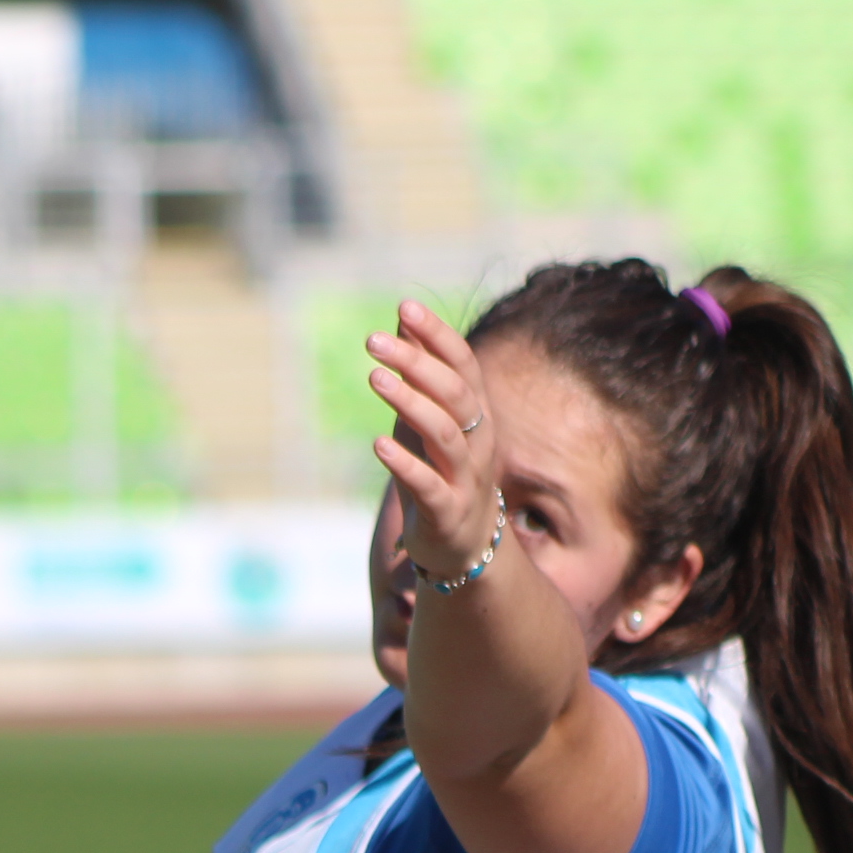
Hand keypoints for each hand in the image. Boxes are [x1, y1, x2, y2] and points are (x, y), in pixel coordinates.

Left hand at [366, 301, 497, 583]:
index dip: (437, 334)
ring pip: (445, 434)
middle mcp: (478, 440)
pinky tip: (379, 444)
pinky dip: (405, 463)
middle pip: (456, 393)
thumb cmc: (441, 470)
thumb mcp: (428, 417)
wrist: (463, 545)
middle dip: (416, 363)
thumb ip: (419, 372)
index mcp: (476, 413)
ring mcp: (466, 478)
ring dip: (410, 403)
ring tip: (374, 379)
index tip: (404, 307)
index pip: (464, 363)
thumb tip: (402, 318)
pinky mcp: (448, 512)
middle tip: (374, 343)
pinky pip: (430, 485)